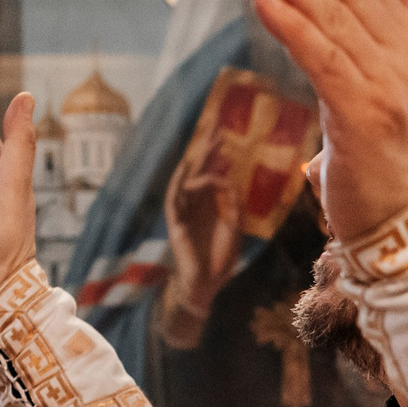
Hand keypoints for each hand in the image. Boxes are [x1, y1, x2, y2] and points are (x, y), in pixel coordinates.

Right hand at [160, 146, 240, 345]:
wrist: (207, 283)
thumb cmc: (220, 258)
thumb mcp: (233, 226)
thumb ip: (232, 203)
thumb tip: (229, 178)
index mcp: (211, 203)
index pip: (213, 172)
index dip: (218, 155)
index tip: (226, 136)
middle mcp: (197, 202)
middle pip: (200, 168)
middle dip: (206, 146)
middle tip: (214, 123)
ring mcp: (185, 210)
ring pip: (188, 178)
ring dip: (196, 159)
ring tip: (206, 140)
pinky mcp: (176, 221)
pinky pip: (175, 198)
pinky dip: (180, 182)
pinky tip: (186, 166)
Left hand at [230, 0, 407, 241]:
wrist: (402, 221)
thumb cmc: (382, 147)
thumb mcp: (382, 69)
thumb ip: (384, 8)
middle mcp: (407, 56)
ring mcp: (391, 86)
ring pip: (332, 17)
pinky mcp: (369, 117)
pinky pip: (326, 61)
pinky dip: (293, 26)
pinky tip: (261, 0)